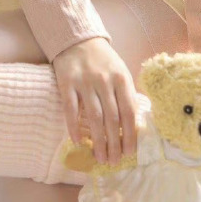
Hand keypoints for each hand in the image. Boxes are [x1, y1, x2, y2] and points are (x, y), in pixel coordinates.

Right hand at [51, 36, 138, 165]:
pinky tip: (78, 142)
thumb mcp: (120, 72)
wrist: (78, 39)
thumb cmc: (103, 61)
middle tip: (114, 162)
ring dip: (98, 141)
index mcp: (121, 78)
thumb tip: (133, 126)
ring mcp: (85, 82)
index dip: (130, 134)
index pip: (129, 112)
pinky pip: (71, 109)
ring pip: (94, 117)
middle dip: (114, 143)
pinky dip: (74, 127)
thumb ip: (126, 94)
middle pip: (112, 118)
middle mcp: (104, 81)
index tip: (130, 153)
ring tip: (100, 158)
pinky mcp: (67, 83)